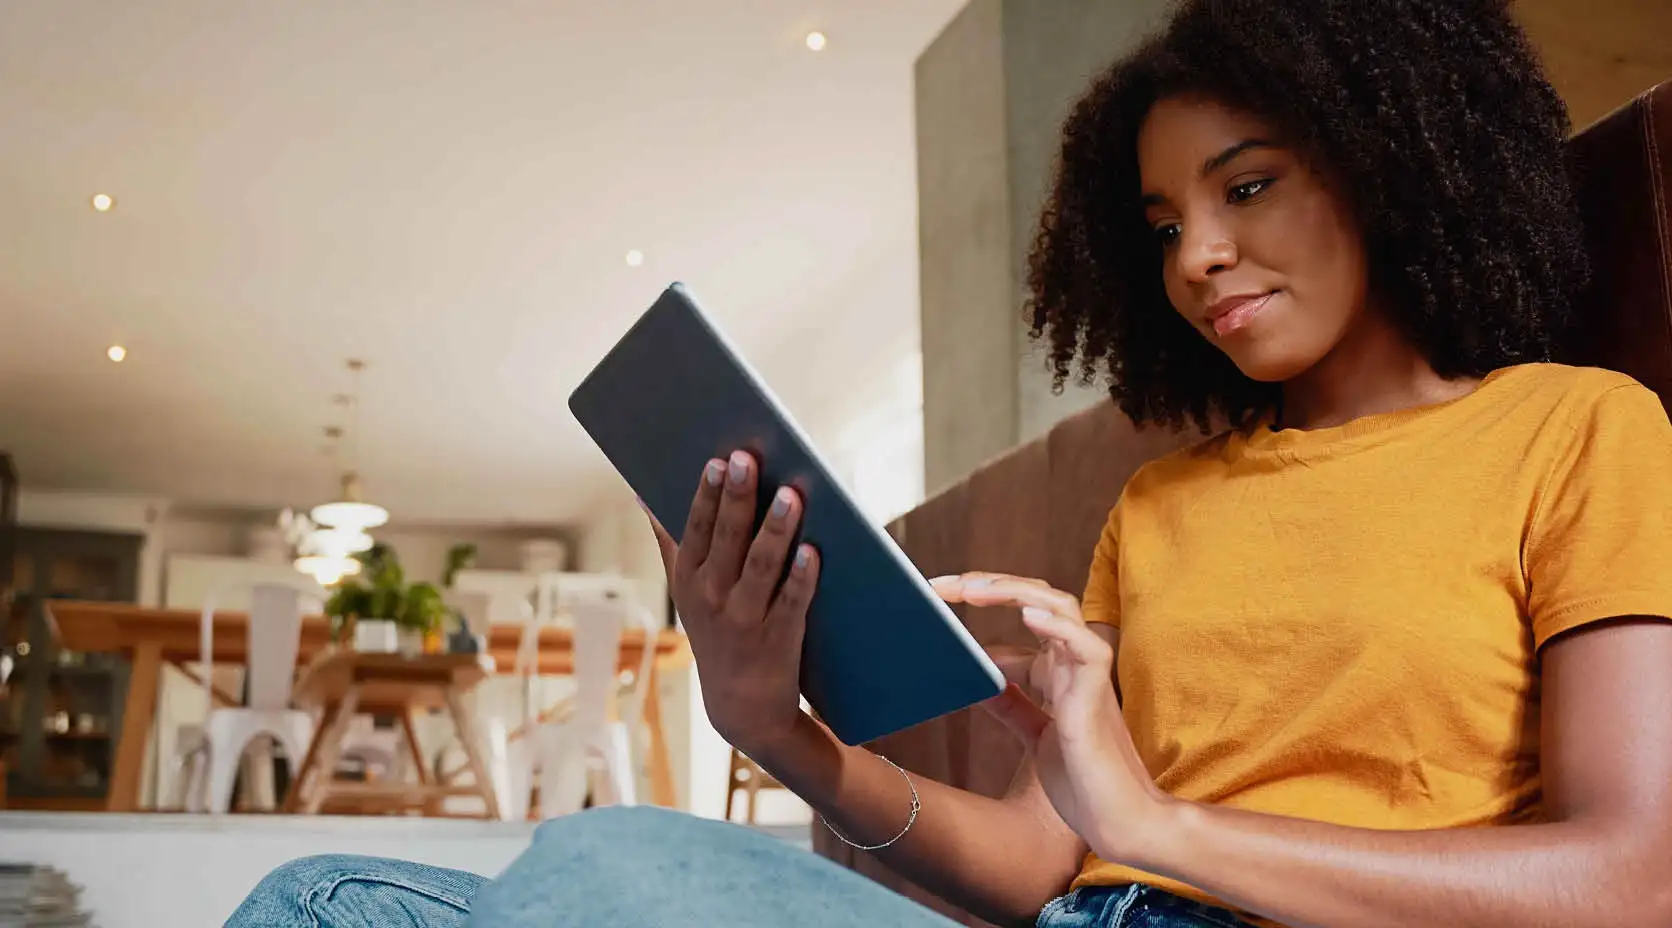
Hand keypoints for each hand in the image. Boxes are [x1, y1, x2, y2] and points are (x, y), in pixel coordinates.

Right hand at [642, 451, 817, 757]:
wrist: (742, 707)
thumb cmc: (718, 631)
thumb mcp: (687, 590)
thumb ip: (670, 541)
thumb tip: (642, 493)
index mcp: (689, 580)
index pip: (696, 527)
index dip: (707, 493)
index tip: (718, 458)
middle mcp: (712, 598)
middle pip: (727, 539)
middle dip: (737, 498)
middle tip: (748, 458)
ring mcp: (745, 620)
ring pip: (762, 566)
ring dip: (775, 530)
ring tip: (791, 495)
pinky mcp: (779, 639)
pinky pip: (792, 602)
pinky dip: (803, 577)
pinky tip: (815, 550)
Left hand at [932, 572, 1171, 863]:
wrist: (1117, 821)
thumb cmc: (1082, 781)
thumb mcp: (1034, 735)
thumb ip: (1011, 705)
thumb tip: (976, 681)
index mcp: (1058, 667)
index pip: (1023, 609)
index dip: (982, 596)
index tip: (937, 594)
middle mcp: (1072, 662)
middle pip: (1037, 598)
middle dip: (990, 583)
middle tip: (942, 585)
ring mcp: (1086, 675)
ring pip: (1060, 607)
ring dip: (1015, 592)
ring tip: (972, 589)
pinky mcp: (1097, 696)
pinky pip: (1085, 648)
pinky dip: (1058, 628)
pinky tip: (1027, 616)